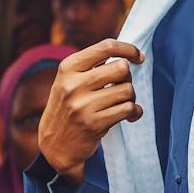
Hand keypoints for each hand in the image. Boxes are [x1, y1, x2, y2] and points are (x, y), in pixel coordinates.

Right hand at [37, 40, 143, 179]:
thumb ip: (91, 66)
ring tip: (123, 103)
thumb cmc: (68, 107)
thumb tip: (129, 55)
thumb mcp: (69, 81)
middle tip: (122, 87)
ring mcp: (82, 105)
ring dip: (131, 97)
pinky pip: (128, 109)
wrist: (54, 144)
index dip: (128, 49)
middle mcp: (73, 84)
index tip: (139, 57)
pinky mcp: (94, 124)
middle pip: (121, 68)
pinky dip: (135, 112)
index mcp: (68, 68)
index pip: (106, 47)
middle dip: (127, 78)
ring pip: (127, 90)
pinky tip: (130, 115)